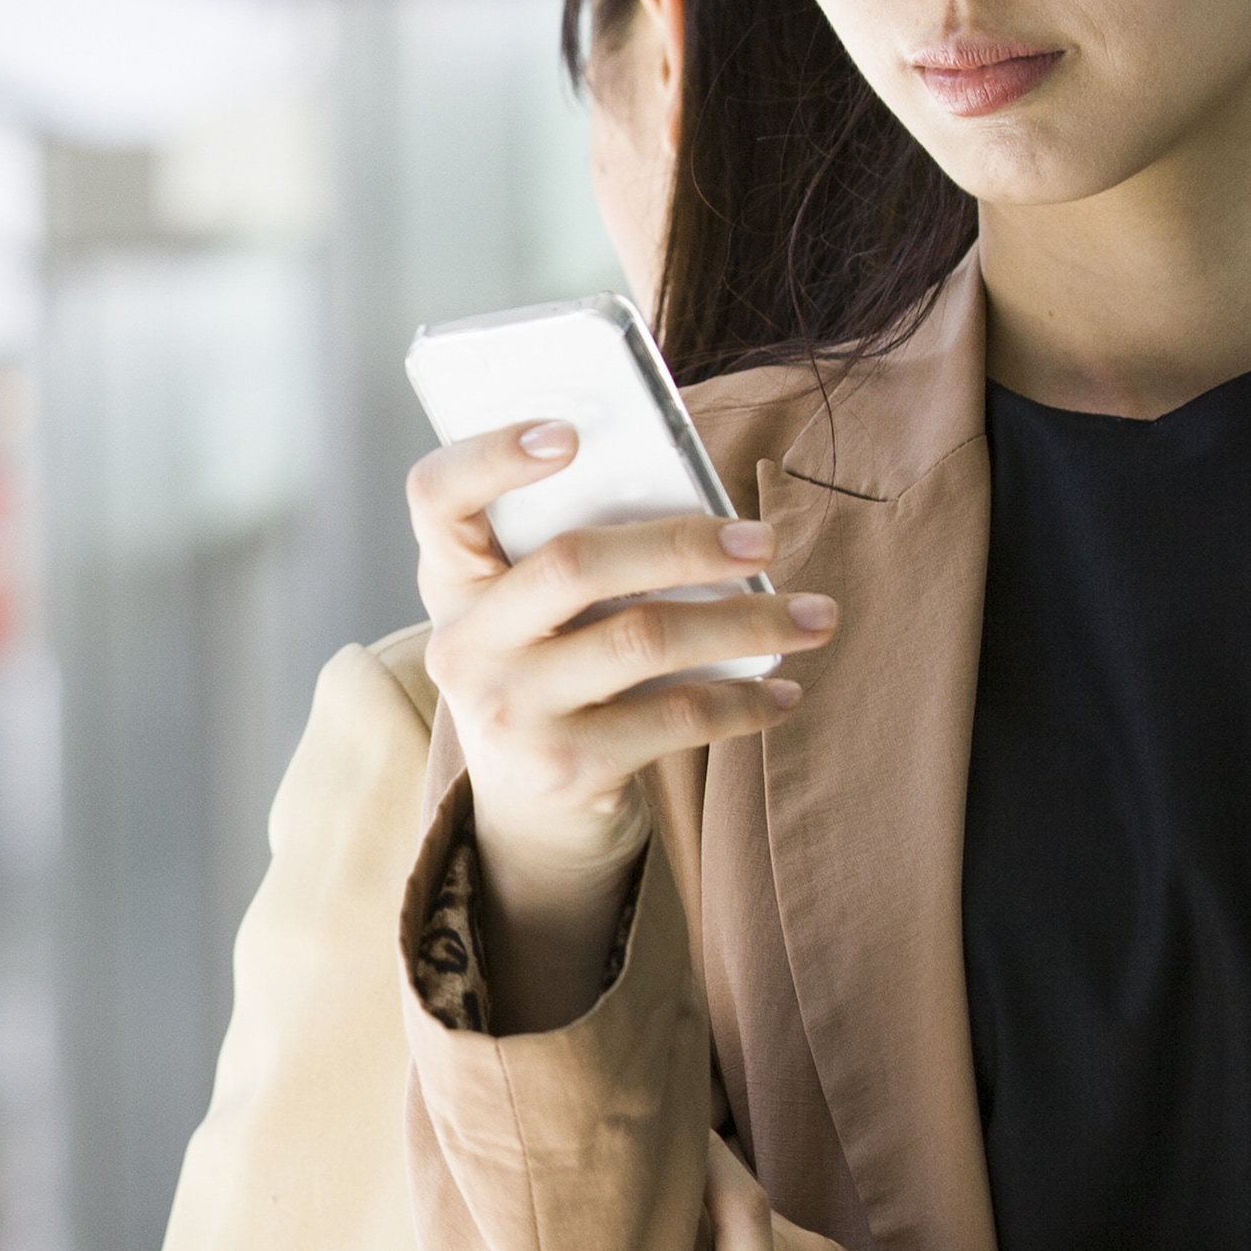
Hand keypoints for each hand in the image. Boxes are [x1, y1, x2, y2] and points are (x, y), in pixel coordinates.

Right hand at [409, 423, 836, 1028]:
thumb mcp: (539, 616)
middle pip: (573, 563)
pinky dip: (743, 702)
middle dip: (684, 544)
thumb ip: (585, 558)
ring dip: (745, 623)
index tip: (570, 433)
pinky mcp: (563, 768)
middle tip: (764, 541)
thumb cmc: (556, 676)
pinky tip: (782, 691)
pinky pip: (675, 716)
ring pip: (643, 640)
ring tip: (812, 617)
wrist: (529, 816)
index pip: (437, 496)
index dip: (492, 455)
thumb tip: (713, 517)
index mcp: (453, 580)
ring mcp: (509, 709)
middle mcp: (465, 643)